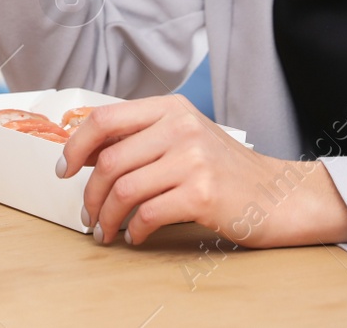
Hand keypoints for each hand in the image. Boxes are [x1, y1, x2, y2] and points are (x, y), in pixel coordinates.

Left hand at [61, 95, 346, 248]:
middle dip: (90, 194)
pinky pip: (147, 213)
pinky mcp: (202, 193)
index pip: (104, 118)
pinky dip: (133, 231)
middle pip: (109, 160)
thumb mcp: (186, 137)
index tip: (65, 169)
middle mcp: (180, 127)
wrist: (281, 195)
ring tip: (106, 231)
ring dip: (106, 217)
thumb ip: (144, 138)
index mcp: (170, 108)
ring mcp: (193, 159)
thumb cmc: (227, 171)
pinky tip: (135, 237)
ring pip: (123, 188)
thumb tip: (87, 156)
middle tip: (88, 215)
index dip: (76, 145)